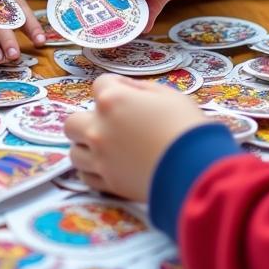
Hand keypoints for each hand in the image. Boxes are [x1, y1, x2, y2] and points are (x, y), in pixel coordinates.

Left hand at [64, 74, 208, 200]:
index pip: (98, 85)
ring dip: (86, 147)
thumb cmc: (185, 126)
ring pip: (74, 152)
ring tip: (105, 148)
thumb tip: (126, 90)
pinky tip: (107, 165)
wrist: (196, 170)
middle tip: (108, 124)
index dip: (115, 86)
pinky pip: (86, 177)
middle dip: (87, 119)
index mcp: (111, 101)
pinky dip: (92, 170)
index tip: (129, 95)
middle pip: (72, 122)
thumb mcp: (167, 95)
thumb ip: (139, 89)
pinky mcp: (109, 183)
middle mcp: (99, 129)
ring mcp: (101, 159)